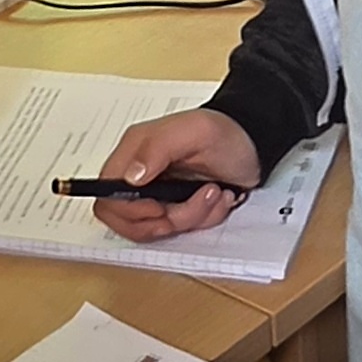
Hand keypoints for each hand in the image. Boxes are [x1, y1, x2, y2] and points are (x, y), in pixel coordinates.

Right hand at [89, 109, 258, 242]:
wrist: (255, 143)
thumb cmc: (225, 132)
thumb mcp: (195, 131)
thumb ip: (158, 149)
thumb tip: (130, 177)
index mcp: (134, 153)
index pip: (106, 195)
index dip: (128, 211)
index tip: (160, 207)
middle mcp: (141, 176)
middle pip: (127, 220)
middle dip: (164, 220)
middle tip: (190, 203)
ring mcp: (159, 194)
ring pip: (157, 229)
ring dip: (190, 218)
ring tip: (211, 192)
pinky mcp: (178, 208)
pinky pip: (181, 230)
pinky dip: (204, 219)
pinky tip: (217, 196)